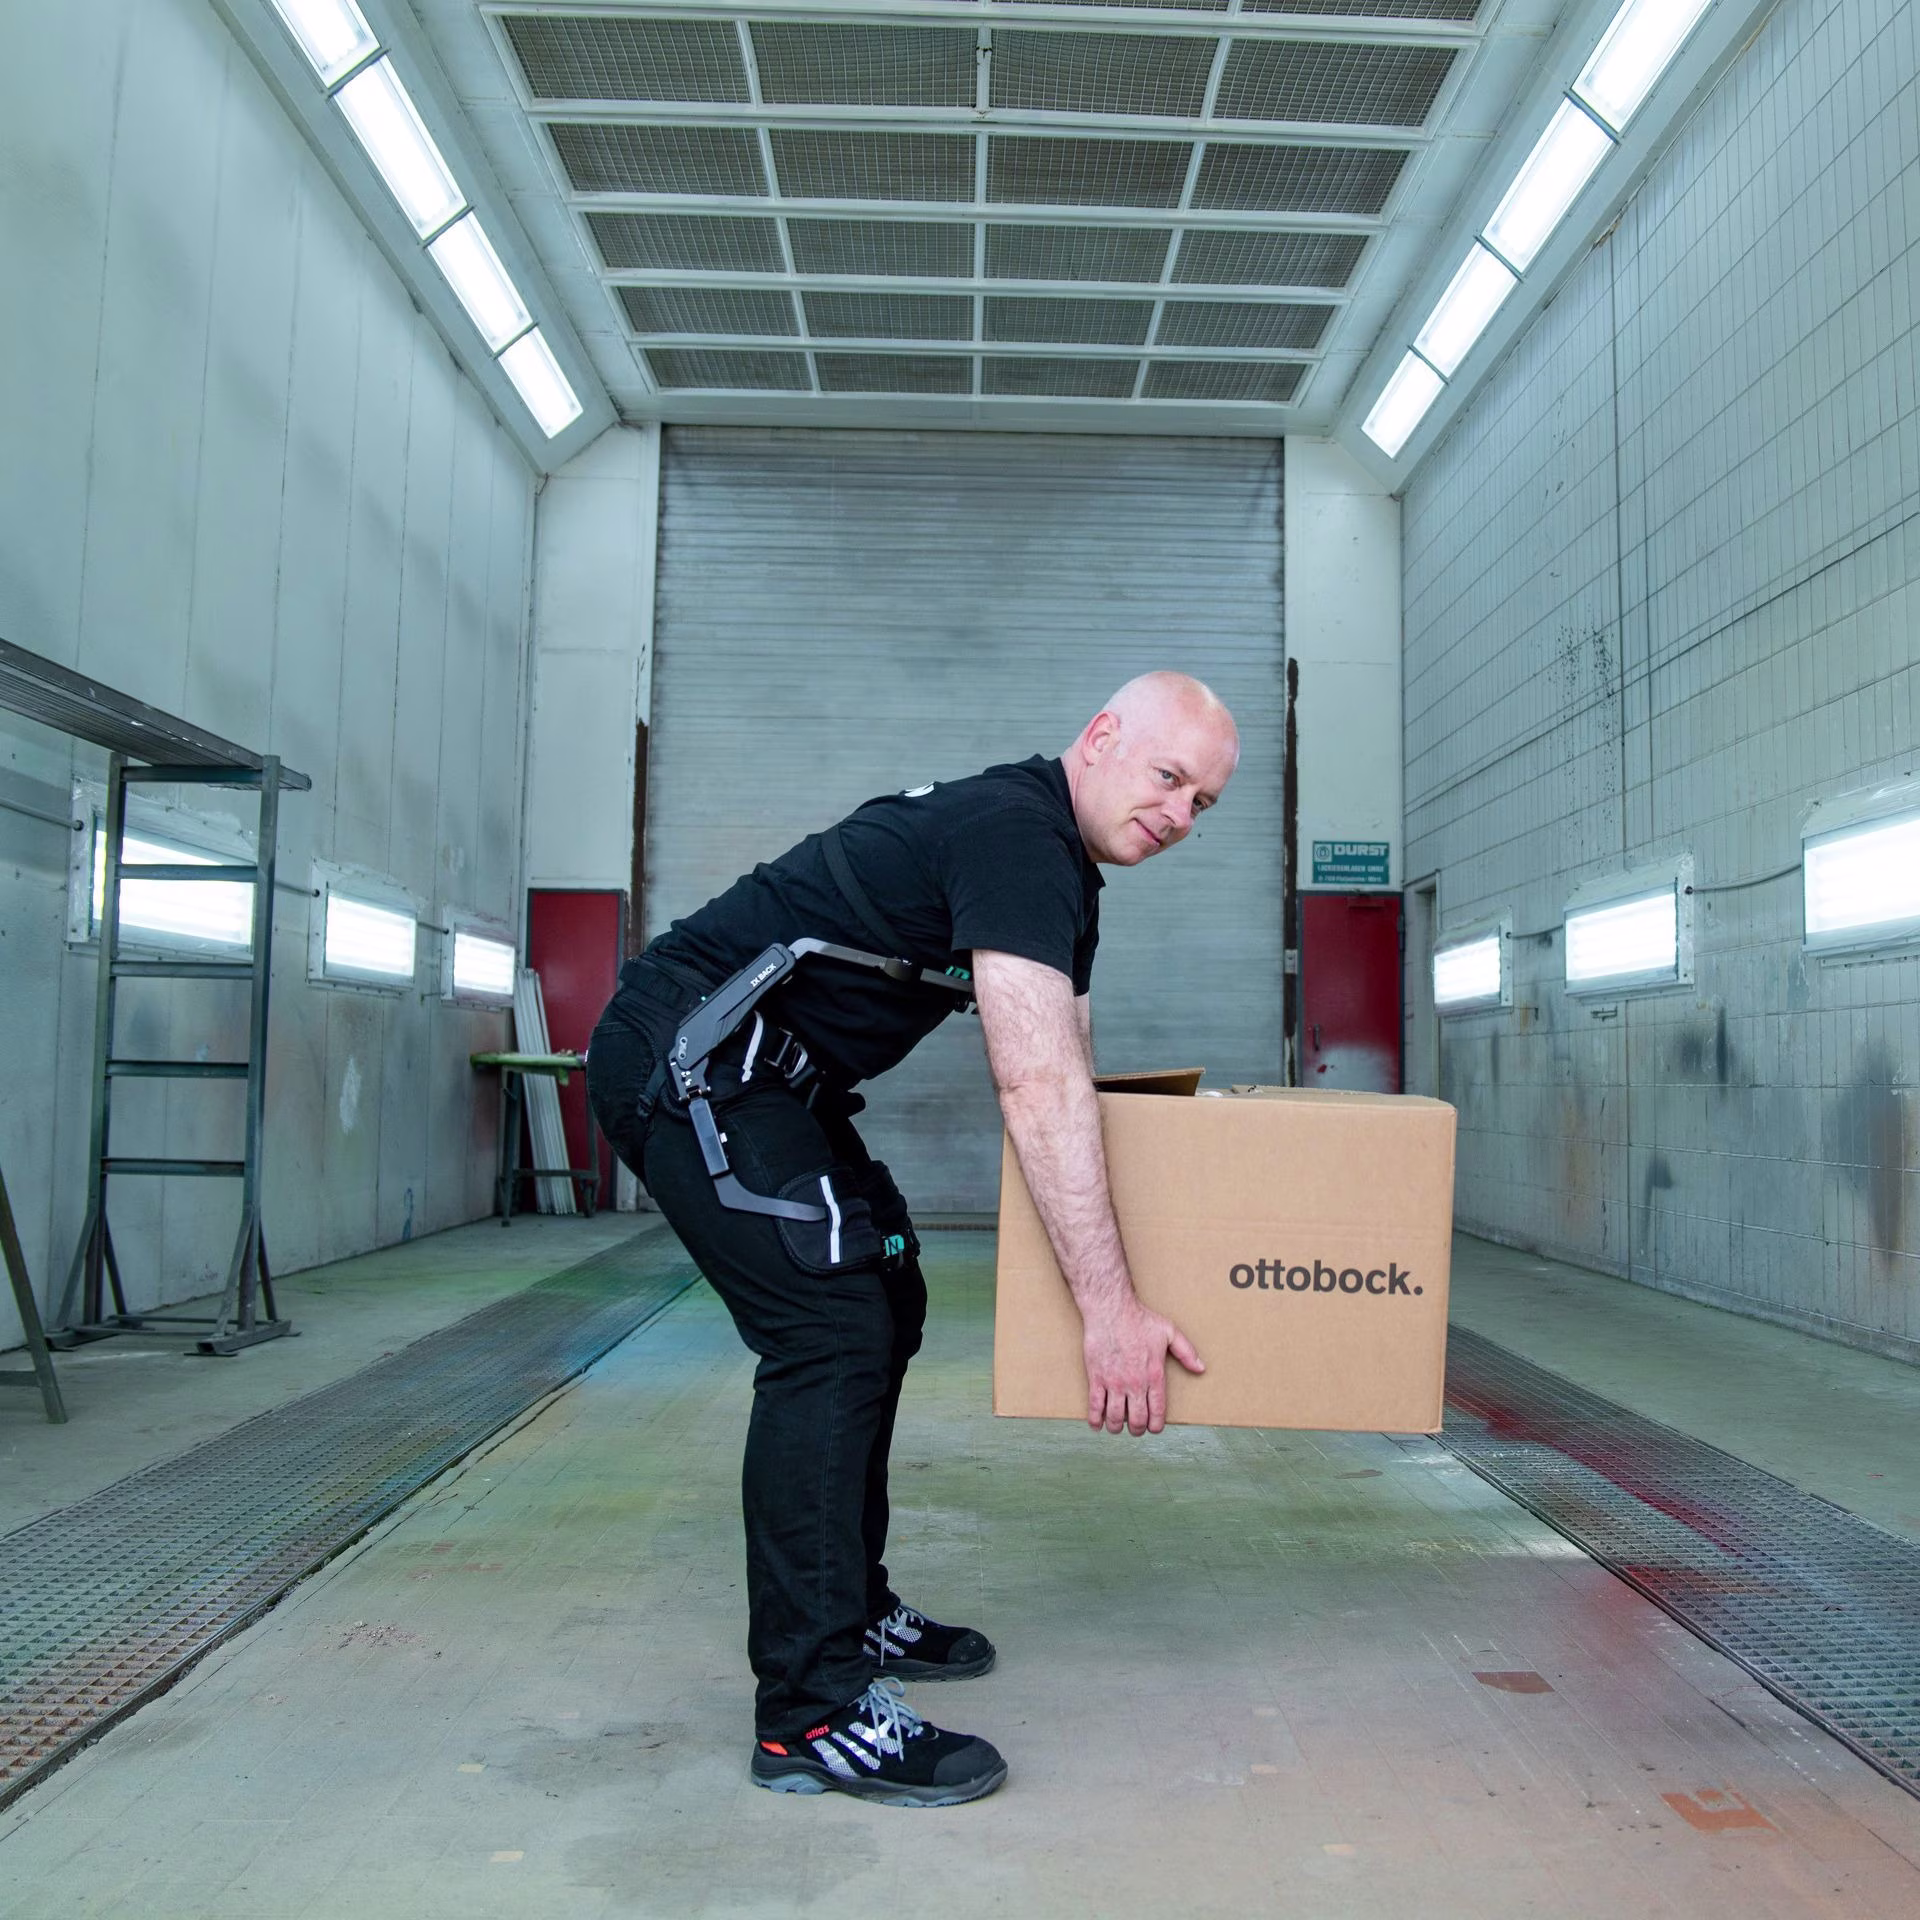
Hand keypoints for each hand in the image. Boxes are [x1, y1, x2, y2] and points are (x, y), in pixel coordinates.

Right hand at [1082, 1298, 1205, 1436]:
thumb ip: (1187, 1352)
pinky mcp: (1096, 1378)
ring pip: (1116, 1417)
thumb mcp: (1169, 1332)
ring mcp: (1114, 1382)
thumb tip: (1201, 1368)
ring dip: (1117, 1428)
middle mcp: (1135, 1383)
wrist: (1111, 1310)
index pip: (1157, 1411)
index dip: (1155, 1425)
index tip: (1153, 1428)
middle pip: (1137, 1419)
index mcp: (1154, 1375)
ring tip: (1117, 1428)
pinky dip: (1096, 1419)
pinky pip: (1095, 1406)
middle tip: (1136, 1430)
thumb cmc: (1140, 1319)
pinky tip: (1097, 1425)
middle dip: (1137, 1430)